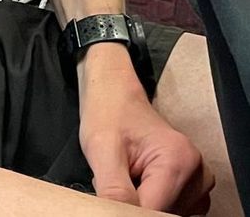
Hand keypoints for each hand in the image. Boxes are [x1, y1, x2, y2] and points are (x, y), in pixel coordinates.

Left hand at [80, 84, 213, 213]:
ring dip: (143, 202)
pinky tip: (138, 181)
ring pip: (168, 214)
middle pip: (163, 214)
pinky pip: (172, 210)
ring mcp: (199, 181)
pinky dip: (152, 202)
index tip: (111, 194)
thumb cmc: (108, 114)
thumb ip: (116, 193)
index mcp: (180, 160)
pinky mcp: (193, 187)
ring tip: (127, 174)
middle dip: (135, 204)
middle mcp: (198, 172)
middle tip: (118, 176)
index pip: (154, 212)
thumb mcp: (102, 151)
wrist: (115, 96)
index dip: (127, 210)